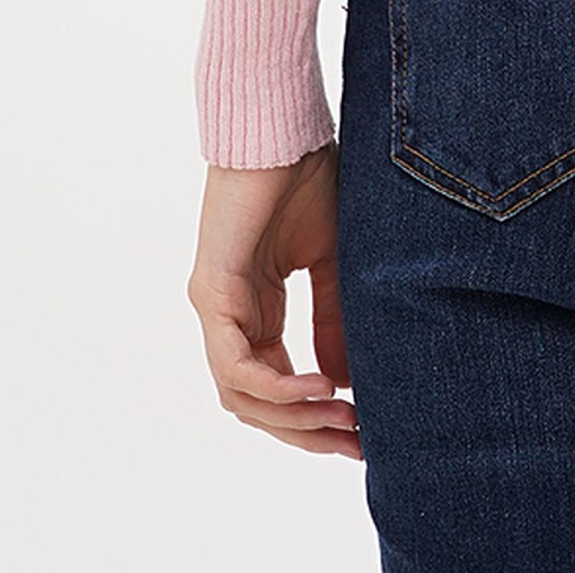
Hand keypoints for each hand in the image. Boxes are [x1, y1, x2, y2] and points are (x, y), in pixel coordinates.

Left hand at [188, 143, 361, 459]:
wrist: (282, 130)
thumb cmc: (306, 181)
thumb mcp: (332, 262)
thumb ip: (332, 321)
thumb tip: (342, 386)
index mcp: (254, 312)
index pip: (274, 387)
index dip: (315, 417)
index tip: (362, 432)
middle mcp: (227, 319)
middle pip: (256, 405)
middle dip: (307, 432)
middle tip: (356, 444)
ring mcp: (215, 310)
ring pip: (243, 397)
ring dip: (294, 417)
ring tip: (344, 418)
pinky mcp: (211, 295)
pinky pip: (237, 365)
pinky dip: (278, 386)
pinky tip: (320, 389)